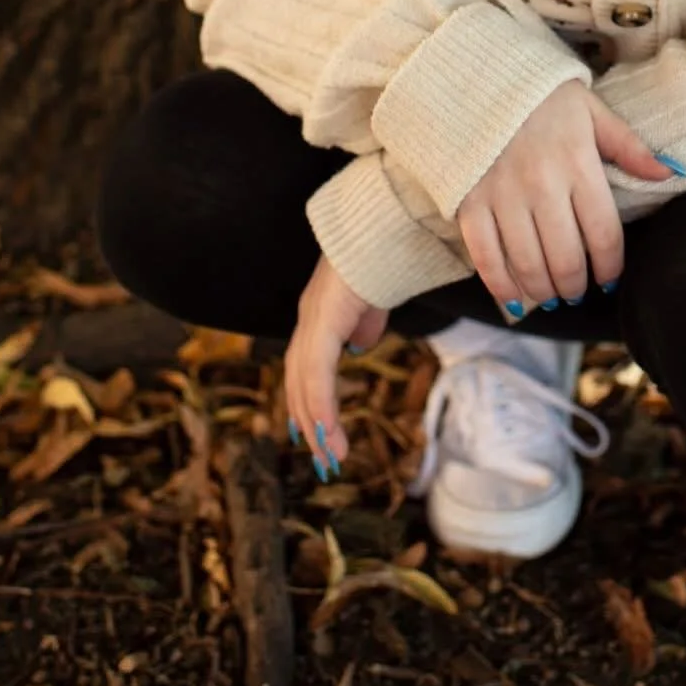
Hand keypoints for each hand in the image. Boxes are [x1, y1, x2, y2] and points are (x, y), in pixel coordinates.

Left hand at [284, 255, 388, 476]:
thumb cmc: (384, 256)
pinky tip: (328, 431)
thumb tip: (359, 346)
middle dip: (309, 422)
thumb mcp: (374, 301)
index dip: (308, 401)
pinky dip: (320, 406)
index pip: (305, 367)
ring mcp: (312, 319)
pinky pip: (315, 373)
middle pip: (298, 381)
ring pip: (303, 382)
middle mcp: (308, 319)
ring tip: (331, 455)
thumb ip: (364, 323)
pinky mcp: (322, 320)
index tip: (315, 434)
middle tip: (324, 458)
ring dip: (315, 422)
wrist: (386, 227)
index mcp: (320, 316)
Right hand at [455, 80, 672, 310]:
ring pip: (529, 264)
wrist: (479, 75)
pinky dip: (502, 286)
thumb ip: (629, 147)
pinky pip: (486, 257)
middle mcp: (541, 185)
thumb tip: (670, 173)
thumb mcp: (592, 111)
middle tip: (579, 291)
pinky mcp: (469, 202)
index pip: (604, 235)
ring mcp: (502, 196)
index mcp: (578, 164)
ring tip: (553, 294)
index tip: (610, 279)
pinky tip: (516, 299)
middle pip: (567, 258)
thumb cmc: (543, 96)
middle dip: (577, 285)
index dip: (611, 267)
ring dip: (545, 290)